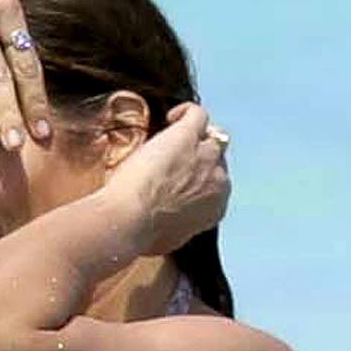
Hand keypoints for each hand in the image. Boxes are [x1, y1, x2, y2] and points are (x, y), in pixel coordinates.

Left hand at [110, 100, 230, 257]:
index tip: (179, 177)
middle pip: (217, 159)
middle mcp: (219, 182)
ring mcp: (207, 157)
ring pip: (212, 135)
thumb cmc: (143, 234)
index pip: (216, 184)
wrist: (132, 219)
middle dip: (199, 157)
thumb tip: (168, 225)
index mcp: (216, 208)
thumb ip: (179, 226)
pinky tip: (169, 118)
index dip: (198, 178)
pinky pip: (198, 114)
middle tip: (173, 156)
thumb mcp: (169, 237)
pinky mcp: (189, 136)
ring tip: (171, 135)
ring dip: (195, 134)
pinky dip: (186, 112)